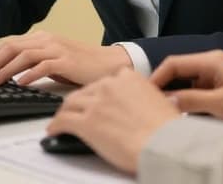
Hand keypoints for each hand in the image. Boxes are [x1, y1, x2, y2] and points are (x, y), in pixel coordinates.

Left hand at [0, 31, 131, 85]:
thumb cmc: (80, 65)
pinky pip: (43, 66)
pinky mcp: (67, 61)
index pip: (9, 44)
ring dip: (6, 69)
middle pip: (12, 47)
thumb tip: (10, 72)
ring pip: (24, 55)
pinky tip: (20, 83)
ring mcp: (57, 49)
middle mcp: (47, 40)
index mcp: (41, 38)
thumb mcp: (53, 60)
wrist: (109, 63)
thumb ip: (34, 62)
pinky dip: (29, 74)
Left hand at [46, 68, 179, 173]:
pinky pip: (63, 121)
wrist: (165, 144)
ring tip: (61, 120)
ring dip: (65, 112)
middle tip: (77, 111)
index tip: (96, 100)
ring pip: (70, 104)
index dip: (98, 93)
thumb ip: (147, 98)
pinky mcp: (86, 122)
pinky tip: (54, 130)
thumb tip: (149, 105)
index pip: (104, 82)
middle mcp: (109, 86)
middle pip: (85, 91)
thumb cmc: (168, 130)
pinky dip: (56, 125)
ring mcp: (96, 103)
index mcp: (128, 78)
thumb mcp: (161, 102)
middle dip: (79, 102)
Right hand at [151, 50, 222, 127]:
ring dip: (180, 96)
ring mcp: (220, 75)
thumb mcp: (220, 104)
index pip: (173, 63)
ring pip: (190, 84)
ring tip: (170, 112)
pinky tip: (189, 114)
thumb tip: (165, 100)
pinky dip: (193, 101)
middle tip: (153, 105)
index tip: (145, 93)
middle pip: (180, 72)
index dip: (156, 78)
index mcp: (211, 61)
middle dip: (166, 87)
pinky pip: (201, 91)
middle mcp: (214, 63)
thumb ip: (190, 100)